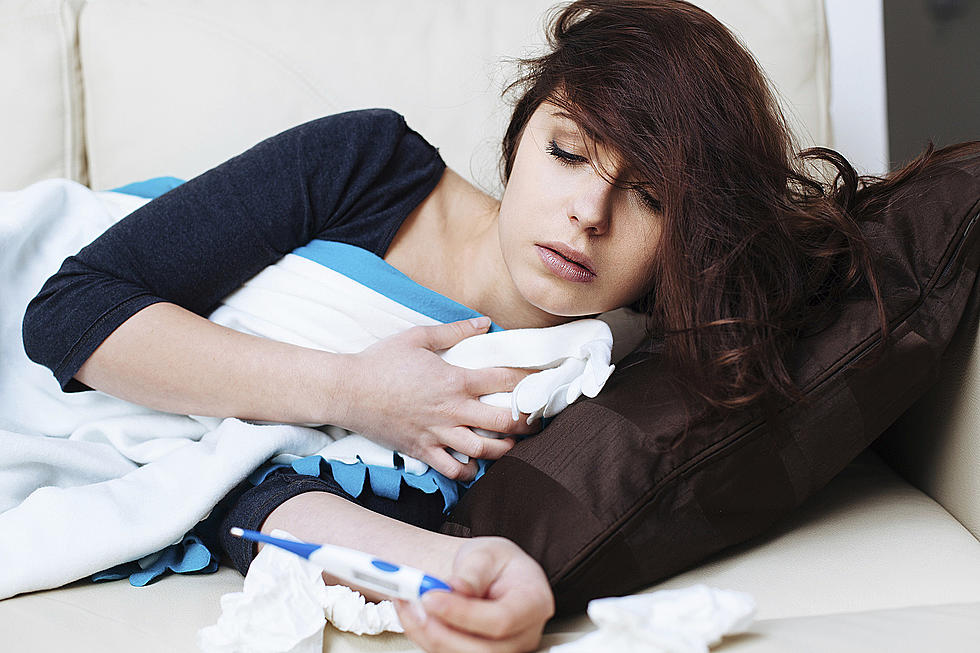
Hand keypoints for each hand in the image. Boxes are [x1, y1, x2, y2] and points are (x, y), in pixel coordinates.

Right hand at [337, 318, 539, 479]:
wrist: (347, 390)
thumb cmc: (380, 361)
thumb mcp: (418, 337)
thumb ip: (455, 330)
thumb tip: (484, 322)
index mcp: (455, 380)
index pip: (504, 381)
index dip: (527, 381)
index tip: (539, 382)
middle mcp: (451, 410)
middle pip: (503, 422)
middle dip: (525, 423)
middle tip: (534, 420)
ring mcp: (438, 433)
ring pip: (483, 450)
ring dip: (503, 450)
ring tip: (511, 445)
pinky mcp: (422, 450)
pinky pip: (452, 469)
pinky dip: (468, 471)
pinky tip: (475, 464)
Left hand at [395, 537, 554, 652]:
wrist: (488, 575)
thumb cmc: (495, 563)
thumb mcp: (485, 553)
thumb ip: (472, 572)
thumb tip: (455, 588)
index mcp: (534, 603)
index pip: (502, 620)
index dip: (464, 613)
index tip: (431, 596)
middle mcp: (523, 635)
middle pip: (483, 651)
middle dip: (441, 631)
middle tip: (415, 603)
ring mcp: (502, 651)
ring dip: (426, 634)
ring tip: (407, 602)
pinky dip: (423, 637)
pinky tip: (413, 614)